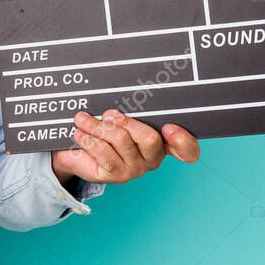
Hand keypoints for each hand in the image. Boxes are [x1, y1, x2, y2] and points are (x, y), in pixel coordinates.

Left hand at [52, 109, 199, 185]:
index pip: (187, 150)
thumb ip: (130, 108)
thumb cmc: (104, 129)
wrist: (77, 150)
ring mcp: (134, 169)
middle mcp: (152, 158)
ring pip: (121, 141)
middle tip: (108, 114)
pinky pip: (102, 152)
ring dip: (98, 126)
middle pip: (150, 138)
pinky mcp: (114, 175)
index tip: (170, 127)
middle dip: (125, 121)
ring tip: (82, 119)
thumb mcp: (119, 116)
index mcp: (161, 142)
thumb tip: (127, 88)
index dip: (182, 140)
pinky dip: (88, 138)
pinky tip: (79, 133)